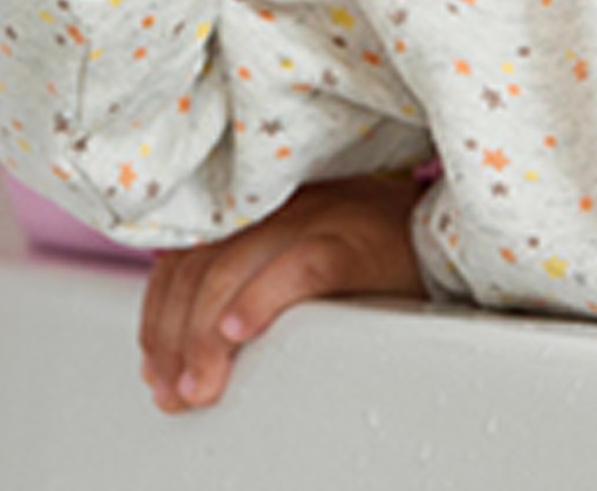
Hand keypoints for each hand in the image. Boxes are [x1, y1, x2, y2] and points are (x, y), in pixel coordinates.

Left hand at [140, 171, 429, 411]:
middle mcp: (278, 205)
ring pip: (233, 269)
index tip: (154, 368)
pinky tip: (240, 333)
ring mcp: (316, 217)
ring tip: (200, 385)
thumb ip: (244, 277)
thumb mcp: (296, 254)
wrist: (442, 231)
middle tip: (175, 391)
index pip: (182, 255)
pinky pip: (299, 266)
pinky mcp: (354, 240)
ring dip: (204, 337)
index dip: (157, 315)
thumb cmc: (372, 252)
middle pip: (198, 267)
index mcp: (258, 206)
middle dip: (174, 338)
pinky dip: (261, 301)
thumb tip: (189, 346)